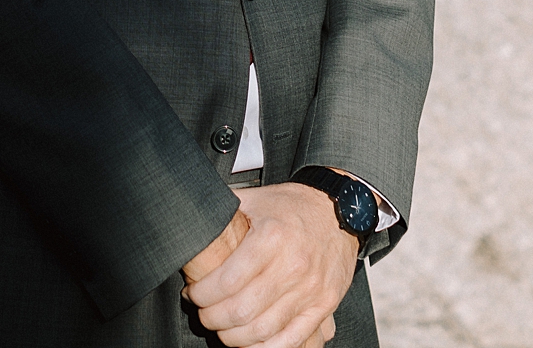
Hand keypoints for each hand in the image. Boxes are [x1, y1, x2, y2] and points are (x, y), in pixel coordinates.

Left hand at [184, 183, 354, 347]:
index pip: (225, 282)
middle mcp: (292, 265)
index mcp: (271, 237)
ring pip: (262, 330)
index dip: (201, 295)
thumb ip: (223, 210)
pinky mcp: (323, 304)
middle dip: (213, 318)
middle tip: (205, 313)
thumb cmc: (294, 206)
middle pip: (240, 310)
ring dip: (234, 336)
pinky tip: (251, 341)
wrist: (340, 211)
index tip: (193, 294)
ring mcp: (310, 289)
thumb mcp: (255, 199)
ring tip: (224, 328)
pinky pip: (291, 339)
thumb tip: (191, 219)